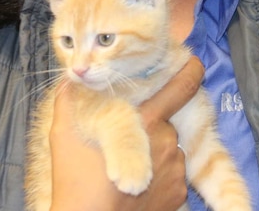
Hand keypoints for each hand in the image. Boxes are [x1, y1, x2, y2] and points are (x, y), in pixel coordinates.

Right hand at [48, 57, 204, 210]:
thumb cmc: (76, 181)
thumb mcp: (64, 134)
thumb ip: (70, 100)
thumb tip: (71, 80)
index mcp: (146, 121)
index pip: (182, 87)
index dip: (191, 72)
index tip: (194, 64)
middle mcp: (168, 142)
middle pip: (166, 122)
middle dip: (151, 125)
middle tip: (129, 139)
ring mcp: (176, 169)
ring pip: (169, 149)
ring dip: (155, 152)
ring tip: (128, 167)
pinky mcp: (179, 194)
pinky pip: (172, 176)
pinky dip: (159, 176)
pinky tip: (137, 186)